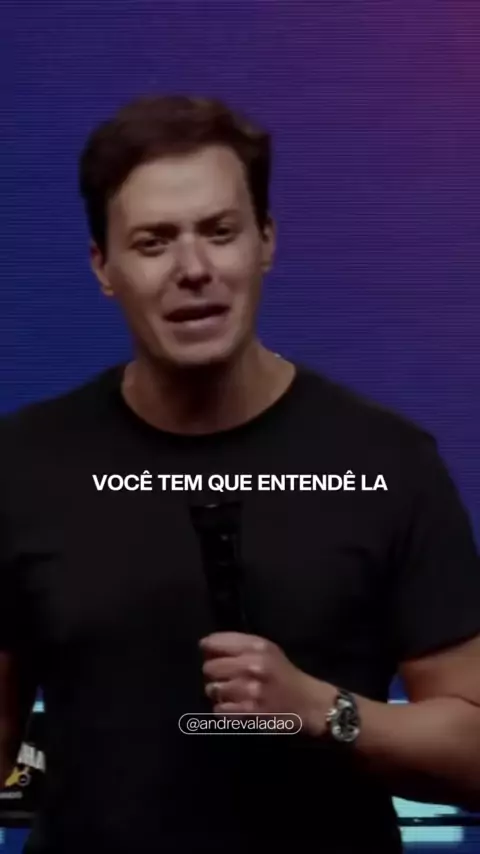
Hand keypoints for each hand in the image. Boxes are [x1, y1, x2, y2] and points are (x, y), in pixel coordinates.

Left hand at [199, 631, 335, 736]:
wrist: (308, 703)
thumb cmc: (285, 673)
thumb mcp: (268, 649)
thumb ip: (240, 645)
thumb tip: (207, 646)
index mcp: (257, 646)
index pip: (216, 642)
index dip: (207, 646)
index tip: (206, 651)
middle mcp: (251, 666)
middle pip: (210, 667)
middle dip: (213, 672)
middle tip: (223, 676)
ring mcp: (249, 691)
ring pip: (212, 689)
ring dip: (218, 692)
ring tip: (231, 692)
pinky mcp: (248, 713)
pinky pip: (219, 709)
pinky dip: (224, 708)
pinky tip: (235, 705)